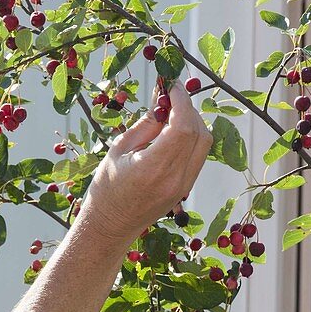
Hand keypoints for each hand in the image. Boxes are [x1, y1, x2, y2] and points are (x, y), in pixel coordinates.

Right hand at [78, 81, 213, 244]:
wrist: (110, 227)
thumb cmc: (106, 189)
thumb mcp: (118, 149)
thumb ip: (146, 123)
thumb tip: (163, 97)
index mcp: (154, 167)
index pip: (183, 125)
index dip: (181, 100)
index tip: (171, 84)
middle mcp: (175, 178)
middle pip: (199, 132)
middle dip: (187, 108)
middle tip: (169, 97)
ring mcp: (184, 186)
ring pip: (204, 143)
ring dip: (192, 122)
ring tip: (170, 115)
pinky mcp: (186, 189)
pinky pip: (198, 156)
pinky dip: (191, 138)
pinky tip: (173, 133)